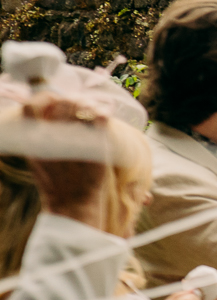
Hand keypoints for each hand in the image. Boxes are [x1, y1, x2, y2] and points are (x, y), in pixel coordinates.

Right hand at [19, 94, 110, 228]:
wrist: (73, 201)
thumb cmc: (55, 180)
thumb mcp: (36, 156)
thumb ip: (38, 133)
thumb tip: (49, 108)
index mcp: (32, 138)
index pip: (31, 105)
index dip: (44, 98)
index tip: (54, 100)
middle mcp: (50, 136)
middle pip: (61, 102)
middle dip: (71, 101)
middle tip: (79, 109)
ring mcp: (73, 138)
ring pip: (81, 106)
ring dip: (88, 106)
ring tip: (91, 114)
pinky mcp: (95, 144)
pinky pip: (100, 117)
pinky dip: (102, 114)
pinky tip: (102, 119)